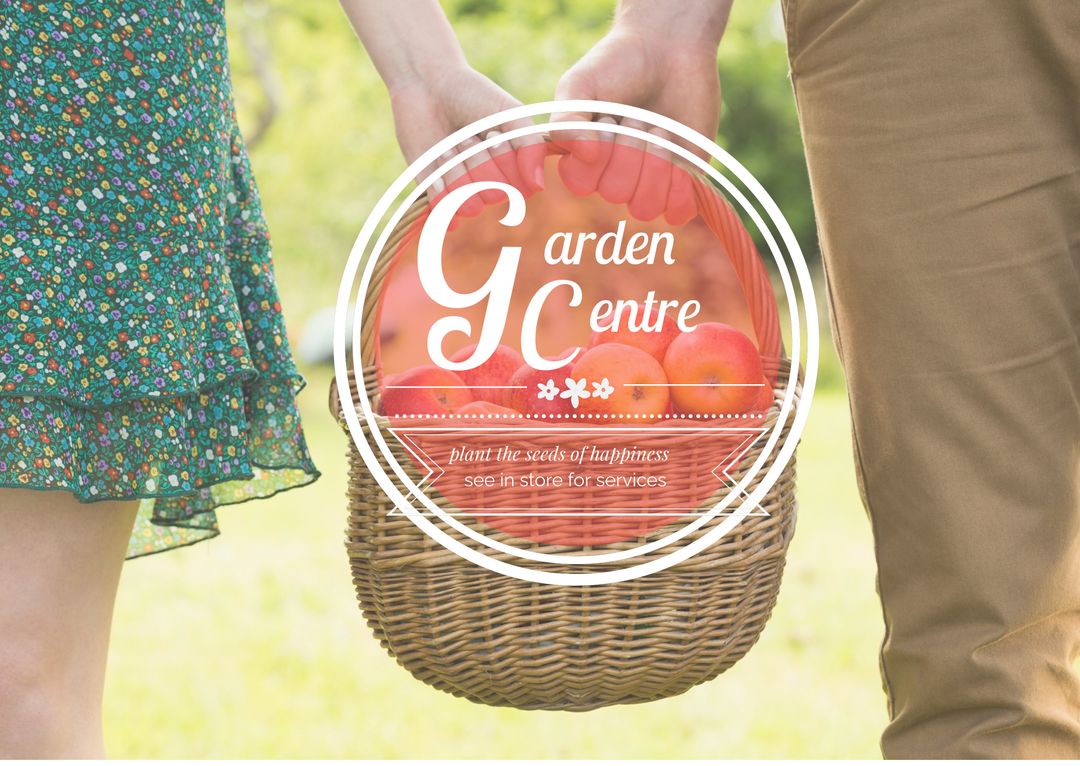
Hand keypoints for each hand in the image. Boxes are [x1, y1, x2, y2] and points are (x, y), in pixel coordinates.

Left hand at [340, 0, 543, 213]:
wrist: (425, 86)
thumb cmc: (473, 96)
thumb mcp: (510, 114)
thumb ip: (531, 147)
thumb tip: (537, 186)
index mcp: (514, 169)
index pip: (521, 189)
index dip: (506, 161)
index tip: (492, 133)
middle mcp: (491, 186)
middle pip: (495, 196)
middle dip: (479, 161)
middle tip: (467, 135)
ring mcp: (462, 194)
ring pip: (470, 207)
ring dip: (458, 172)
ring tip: (449, 146)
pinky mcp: (435, 197)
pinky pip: (444, 211)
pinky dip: (440, 189)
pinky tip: (436, 164)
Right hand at [551, 1, 729, 223]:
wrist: (669, 48)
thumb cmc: (617, 64)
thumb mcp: (580, 85)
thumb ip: (567, 121)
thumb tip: (587, 157)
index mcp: (584, 159)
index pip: (581, 184)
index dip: (597, 153)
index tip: (606, 117)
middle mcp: (613, 175)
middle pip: (615, 193)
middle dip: (629, 148)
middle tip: (637, 113)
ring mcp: (648, 181)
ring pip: (644, 206)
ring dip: (654, 164)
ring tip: (659, 127)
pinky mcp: (682, 180)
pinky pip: (676, 211)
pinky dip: (678, 189)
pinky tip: (679, 155)